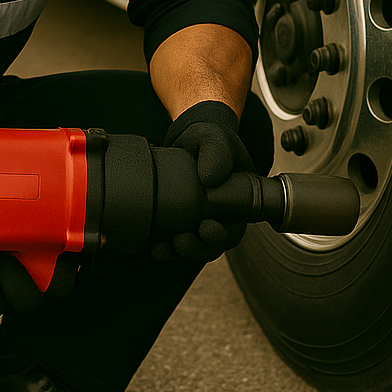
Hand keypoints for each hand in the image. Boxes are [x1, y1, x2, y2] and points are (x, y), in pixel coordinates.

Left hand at [153, 100, 254, 263]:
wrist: (188, 141)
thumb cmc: (207, 140)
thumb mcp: (213, 138)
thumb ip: (216, 152)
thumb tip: (210, 178)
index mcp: (238, 202)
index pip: (233, 228)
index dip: (221, 236)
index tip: (206, 228)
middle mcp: (221, 217)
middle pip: (213, 245)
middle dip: (197, 249)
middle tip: (181, 240)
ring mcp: (200, 221)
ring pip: (194, 248)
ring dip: (178, 253)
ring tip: (163, 247)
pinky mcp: (180, 222)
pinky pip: (174, 243)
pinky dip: (164, 247)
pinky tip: (152, 245)